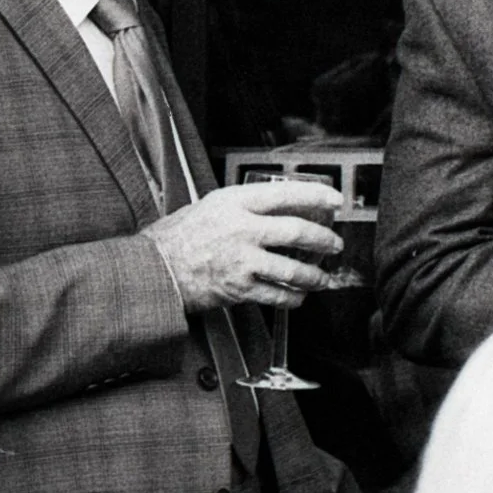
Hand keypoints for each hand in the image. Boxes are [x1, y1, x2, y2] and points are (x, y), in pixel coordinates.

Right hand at [143, 181, 343, 311]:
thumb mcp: (213, 205)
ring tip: (323, 277)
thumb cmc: (181, 235)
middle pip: (297, 231)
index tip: (335, 200)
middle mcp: (242, 229)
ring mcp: (242, 261)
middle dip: (324, 239)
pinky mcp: (239, 288)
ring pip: (293, 269)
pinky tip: (298, 296)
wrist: (157, 268)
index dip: (316, 195)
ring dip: (315, 275)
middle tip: (334, 244)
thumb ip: (245, 206)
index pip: (285, 194)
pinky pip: (277, 295)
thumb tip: (282, 207)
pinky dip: (294, 298)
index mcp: (235, 202)